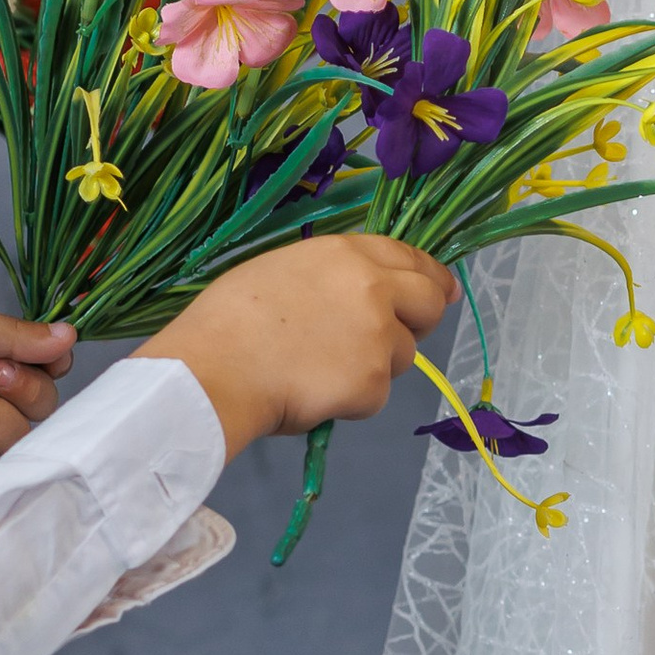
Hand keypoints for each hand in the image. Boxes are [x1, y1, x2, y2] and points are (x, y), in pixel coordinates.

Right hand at [136, 238, 456, 460]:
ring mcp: (378, 336)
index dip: (429, 275)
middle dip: (425, 319)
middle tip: (402, 336)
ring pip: (402, 355)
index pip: (408, 257)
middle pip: (430, 301)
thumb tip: (361, 293)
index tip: (441, 290)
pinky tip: (312, 393)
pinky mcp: (373, 382)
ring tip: (321, 369)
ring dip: (376, 366)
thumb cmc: (230, 319)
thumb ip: (333, 277)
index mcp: (347, 254)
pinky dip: (353, 400)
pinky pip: (375, 394)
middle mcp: (374, 288)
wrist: (213, 368)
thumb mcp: (284, 270)